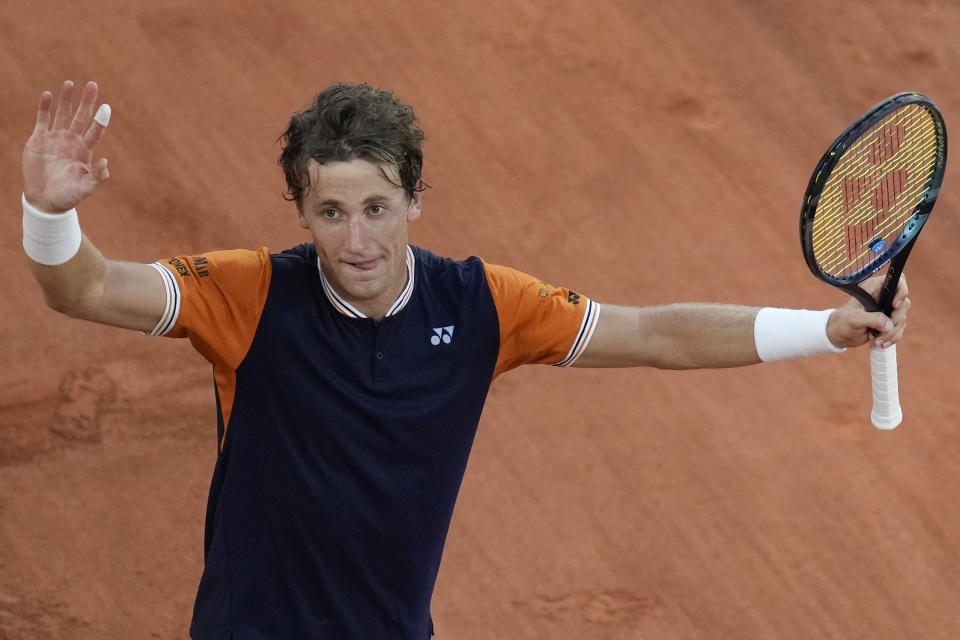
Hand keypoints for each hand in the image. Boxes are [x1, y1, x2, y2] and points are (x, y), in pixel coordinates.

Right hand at [22, 80, 109, 212]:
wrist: (45, 201)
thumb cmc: (69, 196)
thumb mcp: (85, 188)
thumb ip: (97, 177)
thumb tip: (105, 162)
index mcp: (85, 151)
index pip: (95, 131)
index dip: (100, 119)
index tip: (106, 106)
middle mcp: (71, 141)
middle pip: (80, 117)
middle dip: (86, 101)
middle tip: (92, 84)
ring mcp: (55, 139)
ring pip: (62, 114)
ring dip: (66, 99)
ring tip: (70, 83)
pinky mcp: (38, 140)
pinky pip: (42, 120)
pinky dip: (44, 108)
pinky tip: (47, 95)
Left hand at [826, 275, 909, 348]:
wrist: (839, 335)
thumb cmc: (842, 322)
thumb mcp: (855, 319)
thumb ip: (873, 319)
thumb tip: (890, 324)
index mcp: (874, 288)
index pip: (898, 281)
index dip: (901, 291)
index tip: (894, 305)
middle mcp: (883, 297)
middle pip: (904, 303)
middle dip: (898, 319)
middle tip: (887, 328)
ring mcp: (887, 310)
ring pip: (902, 319)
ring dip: (892, 333)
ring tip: (878, 340)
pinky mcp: (888, 322)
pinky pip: (898, 329)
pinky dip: (892, 338)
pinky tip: (880, 343)